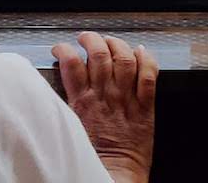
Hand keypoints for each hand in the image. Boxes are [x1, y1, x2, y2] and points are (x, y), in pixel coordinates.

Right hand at [52, 32, 156, 182]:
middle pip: (99, 55)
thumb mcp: (69, 127)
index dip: (64, 50)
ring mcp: (126, 101)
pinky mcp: (145, 108)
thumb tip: (57, 84)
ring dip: (117, 44)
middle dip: (91, 40)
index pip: (71, 64)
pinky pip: (149, 77)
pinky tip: (141, 52)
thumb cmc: (92, 157)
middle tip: (86, 38)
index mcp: (82, 104)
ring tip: (110, 41)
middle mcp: (105, 98)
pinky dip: (147, 60)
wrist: (115, 177)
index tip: (60, 48)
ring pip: (124, 60)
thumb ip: (65, 104)